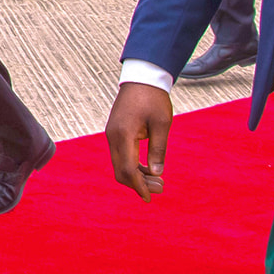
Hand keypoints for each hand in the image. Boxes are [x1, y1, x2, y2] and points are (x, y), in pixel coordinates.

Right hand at [106, 81, 172, 200]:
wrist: (142, 76)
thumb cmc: (154, 98)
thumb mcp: (162, 124)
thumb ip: (158, 149)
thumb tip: (157, 173)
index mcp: (124, 135)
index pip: (128, 169)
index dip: (139, 186)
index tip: (150, 197)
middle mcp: (113, 137)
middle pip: (121, 171)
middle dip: (139, 184)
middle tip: (160, 189)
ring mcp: (112, 134)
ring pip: (120, 164)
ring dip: (136, 175)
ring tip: (157, 181)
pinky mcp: (115, 132)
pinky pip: (121, 155)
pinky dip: (133, 165)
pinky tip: (148, 169)